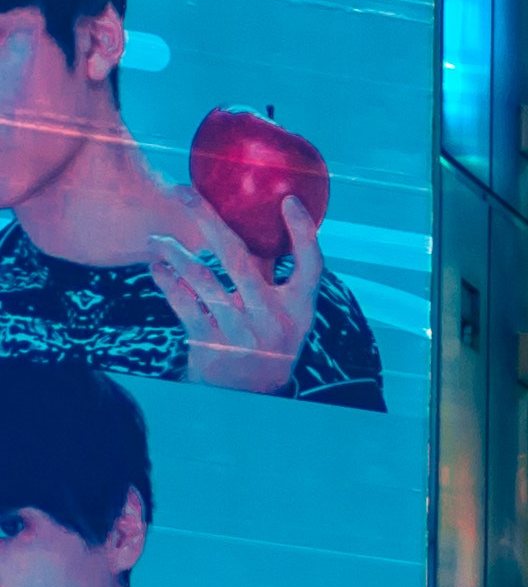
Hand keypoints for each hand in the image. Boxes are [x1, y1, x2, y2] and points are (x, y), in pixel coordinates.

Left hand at [138, 209, 308, 391]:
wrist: (248, 394)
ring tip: (157, 240)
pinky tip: (157, 268)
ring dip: (175, 253)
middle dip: (208, 220)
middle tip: (183, 192)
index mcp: (299, 308)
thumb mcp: (283, 314)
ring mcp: (240, 333)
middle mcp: (272, 319)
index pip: (310, 265)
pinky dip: (166, 281)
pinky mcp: (209, 343)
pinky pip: (182, 303)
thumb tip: (251, 226)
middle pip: (240, 261)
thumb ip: (271, 276)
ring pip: (202, 279)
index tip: (289, 201)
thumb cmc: (266, 339)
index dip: (303, 233)